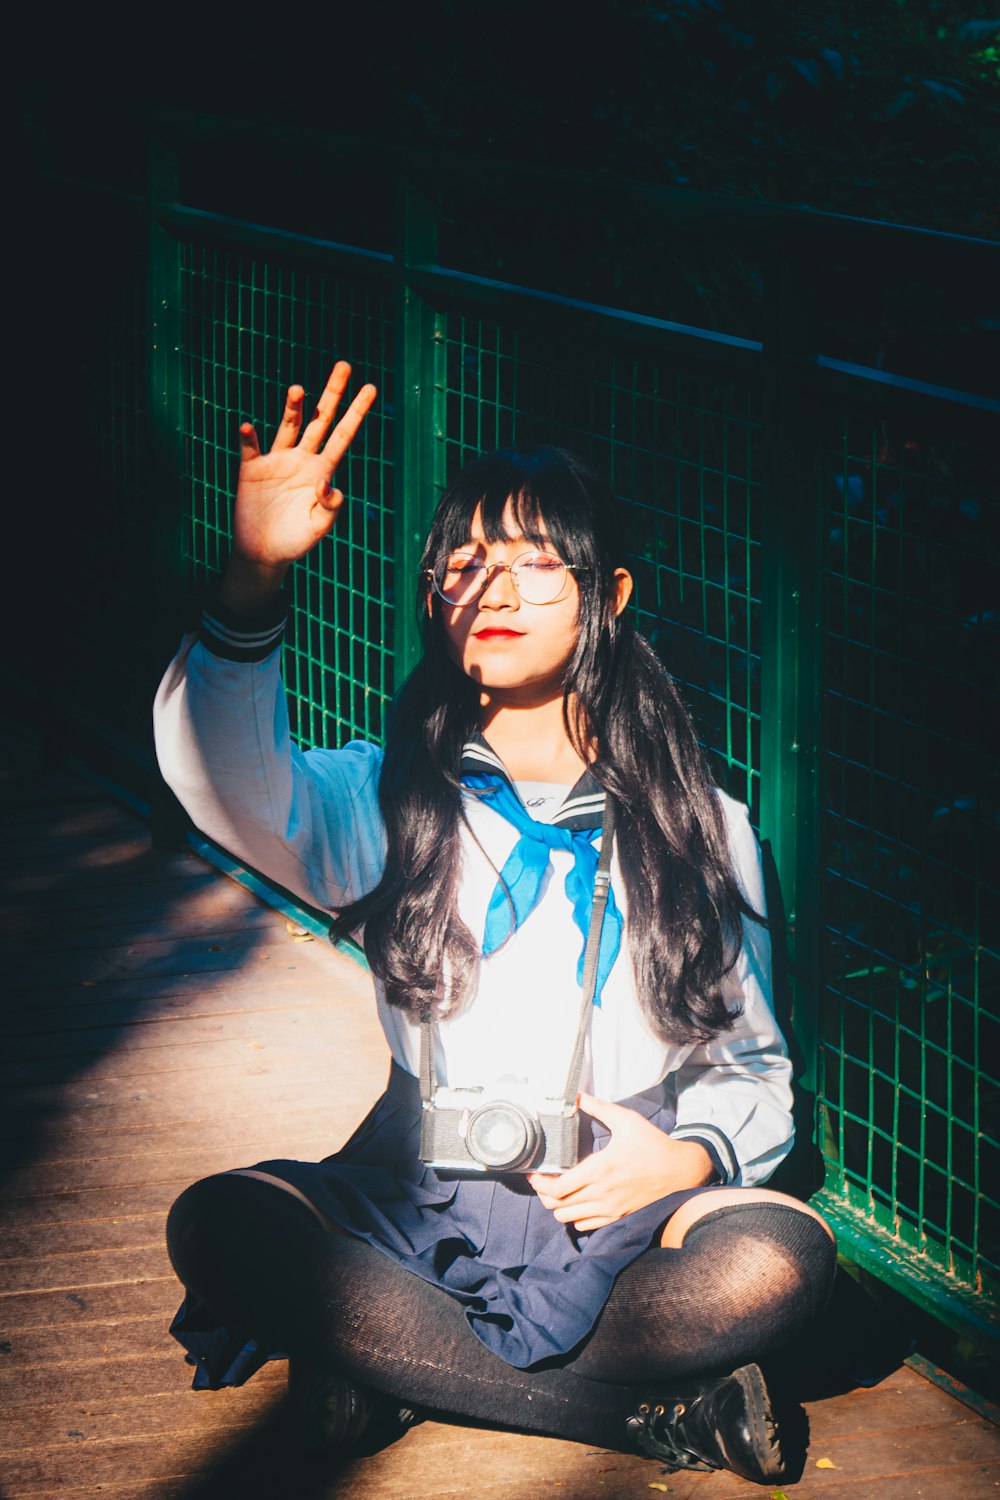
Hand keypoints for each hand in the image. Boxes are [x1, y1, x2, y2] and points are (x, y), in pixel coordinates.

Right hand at [223, 362, 376, 605]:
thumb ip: (330, 508)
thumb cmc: (296, 541)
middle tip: (344, 366)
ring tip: (299, 389)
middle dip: (332, 394)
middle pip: (320, 420)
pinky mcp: (252, 470)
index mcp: (322, 471)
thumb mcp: (319, 528)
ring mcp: (276, 462)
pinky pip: (250, 449)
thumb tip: (328, 484)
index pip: (343, 435)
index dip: (356, 413)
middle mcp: (302, 459)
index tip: (371, 389)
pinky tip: (247, 427)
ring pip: (288, 426)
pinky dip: (248, 437)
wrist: (264, 553)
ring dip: (292, 408)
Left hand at [527, 1093, 715, 1231]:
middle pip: (557, 1205)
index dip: (539, 1183)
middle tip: (543, 1181)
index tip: (534, 1173)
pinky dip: (574, 1216)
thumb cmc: (653, 1144)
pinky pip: (585, 1225)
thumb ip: (599, 1107)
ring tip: (557, 1191)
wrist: (680, 1171)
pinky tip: (576, 1201)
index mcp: (599, 1169)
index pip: (558, 1187)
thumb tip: (577, 1095)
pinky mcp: (617, 1216)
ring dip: (557, 1206)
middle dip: (544, 1194)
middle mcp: (601, 1193)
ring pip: (568, 1218)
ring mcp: (609, 1209)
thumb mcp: (626, 1120)